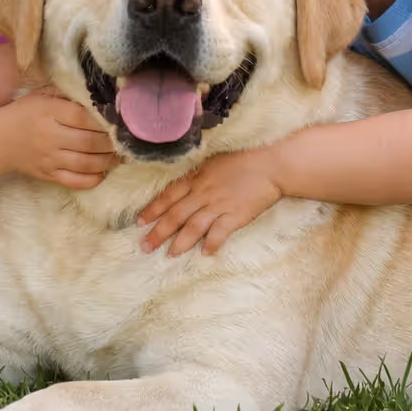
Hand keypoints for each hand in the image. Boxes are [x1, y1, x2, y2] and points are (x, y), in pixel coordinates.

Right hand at [2, 92, 114, 189]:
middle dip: (111, 143)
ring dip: (107, 161)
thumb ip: (69, 96)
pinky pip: (74, 181)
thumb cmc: (24, 113)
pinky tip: (102, 172)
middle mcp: (50, 136)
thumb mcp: (43, 96)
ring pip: (86, 164)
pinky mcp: (48, 175)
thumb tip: (101, 97)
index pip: (83, 118)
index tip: (118, 122)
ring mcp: (49, 159)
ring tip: (118, 156)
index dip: (104, 121)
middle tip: (123, 141)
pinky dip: (92, 179)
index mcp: (49, 112)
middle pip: (89, 142)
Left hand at [137, 147, 283, 256]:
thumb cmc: (244, 156)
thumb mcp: (214, 159)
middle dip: (158, 232)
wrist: (271, 162)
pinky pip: (219, 233)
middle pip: (175, 215)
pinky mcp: (236, 216)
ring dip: (180, 242)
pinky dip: (211, 244)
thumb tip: (186, 184)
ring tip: (170, 255)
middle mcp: (203, 193)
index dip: (153, 209)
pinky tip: (205, 253)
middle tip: (145, 246)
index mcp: (196, 178)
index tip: (140, 222)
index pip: (168, 196)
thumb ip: (199, 174)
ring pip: (193, 227)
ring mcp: (219, 205)